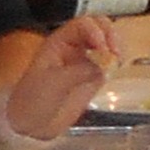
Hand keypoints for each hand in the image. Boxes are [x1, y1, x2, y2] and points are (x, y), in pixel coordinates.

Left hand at [0, 14, 117, 141]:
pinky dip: (116, 62)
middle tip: (116, 52)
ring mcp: (85, 61)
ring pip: (107, 43)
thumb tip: (102, 67)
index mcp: (59, 42)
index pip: (82, 25)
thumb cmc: (33, 100)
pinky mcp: (93, 77)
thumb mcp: (53, 83)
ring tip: (118, 60)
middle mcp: (74, 47)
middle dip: (110, 35)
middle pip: (98, 28)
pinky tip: (116, 69)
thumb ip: (78, 72)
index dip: (95, 31)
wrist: (31, 124)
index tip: (102, 48)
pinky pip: (109, 63)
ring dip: (116, 46)